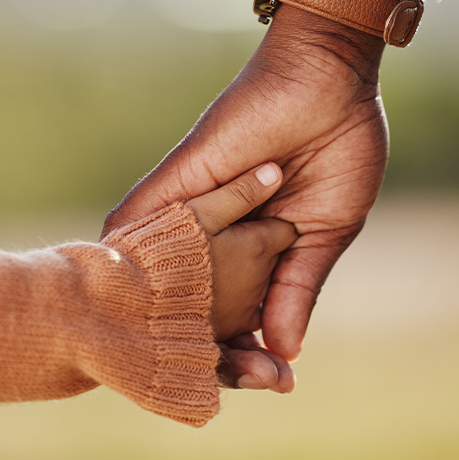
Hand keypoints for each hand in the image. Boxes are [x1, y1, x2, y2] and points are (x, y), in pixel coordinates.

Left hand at [104, 0, 387, 367]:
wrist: (330, 80)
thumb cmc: (340, 149)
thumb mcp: (326, 230)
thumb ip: (298, 285)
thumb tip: (285, 350)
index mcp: (256, 249)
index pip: (240, 311)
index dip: (248, 348)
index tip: (268, 379)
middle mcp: (219, 234)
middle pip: (195, 302)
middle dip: (209, 345)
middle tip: (234, 376)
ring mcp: (196, 207)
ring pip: (159, 271)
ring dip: (162, 314)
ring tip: (161, 358)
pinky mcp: (181, 177)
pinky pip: (140, 222)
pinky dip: (129, 260)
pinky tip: (118, 302)